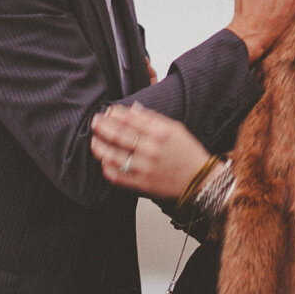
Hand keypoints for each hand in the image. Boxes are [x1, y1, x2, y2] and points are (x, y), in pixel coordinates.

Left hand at [90, 102, 209, 202]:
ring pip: (114, 155)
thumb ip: (153, 118)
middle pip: (119, 135)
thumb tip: (133, 110)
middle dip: (103, 126)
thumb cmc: (188, 152)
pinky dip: (108, 168)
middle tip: (95, 121)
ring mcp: (145, 167)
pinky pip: (118, 176)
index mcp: (159, 133)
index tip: (109, 111)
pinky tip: (104, 162)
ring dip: (100, 146)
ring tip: (94, 140)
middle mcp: (151, 149)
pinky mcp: (142, 183)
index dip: (116, 114)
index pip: (130, 119)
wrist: (199, 179)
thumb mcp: (175, 128)